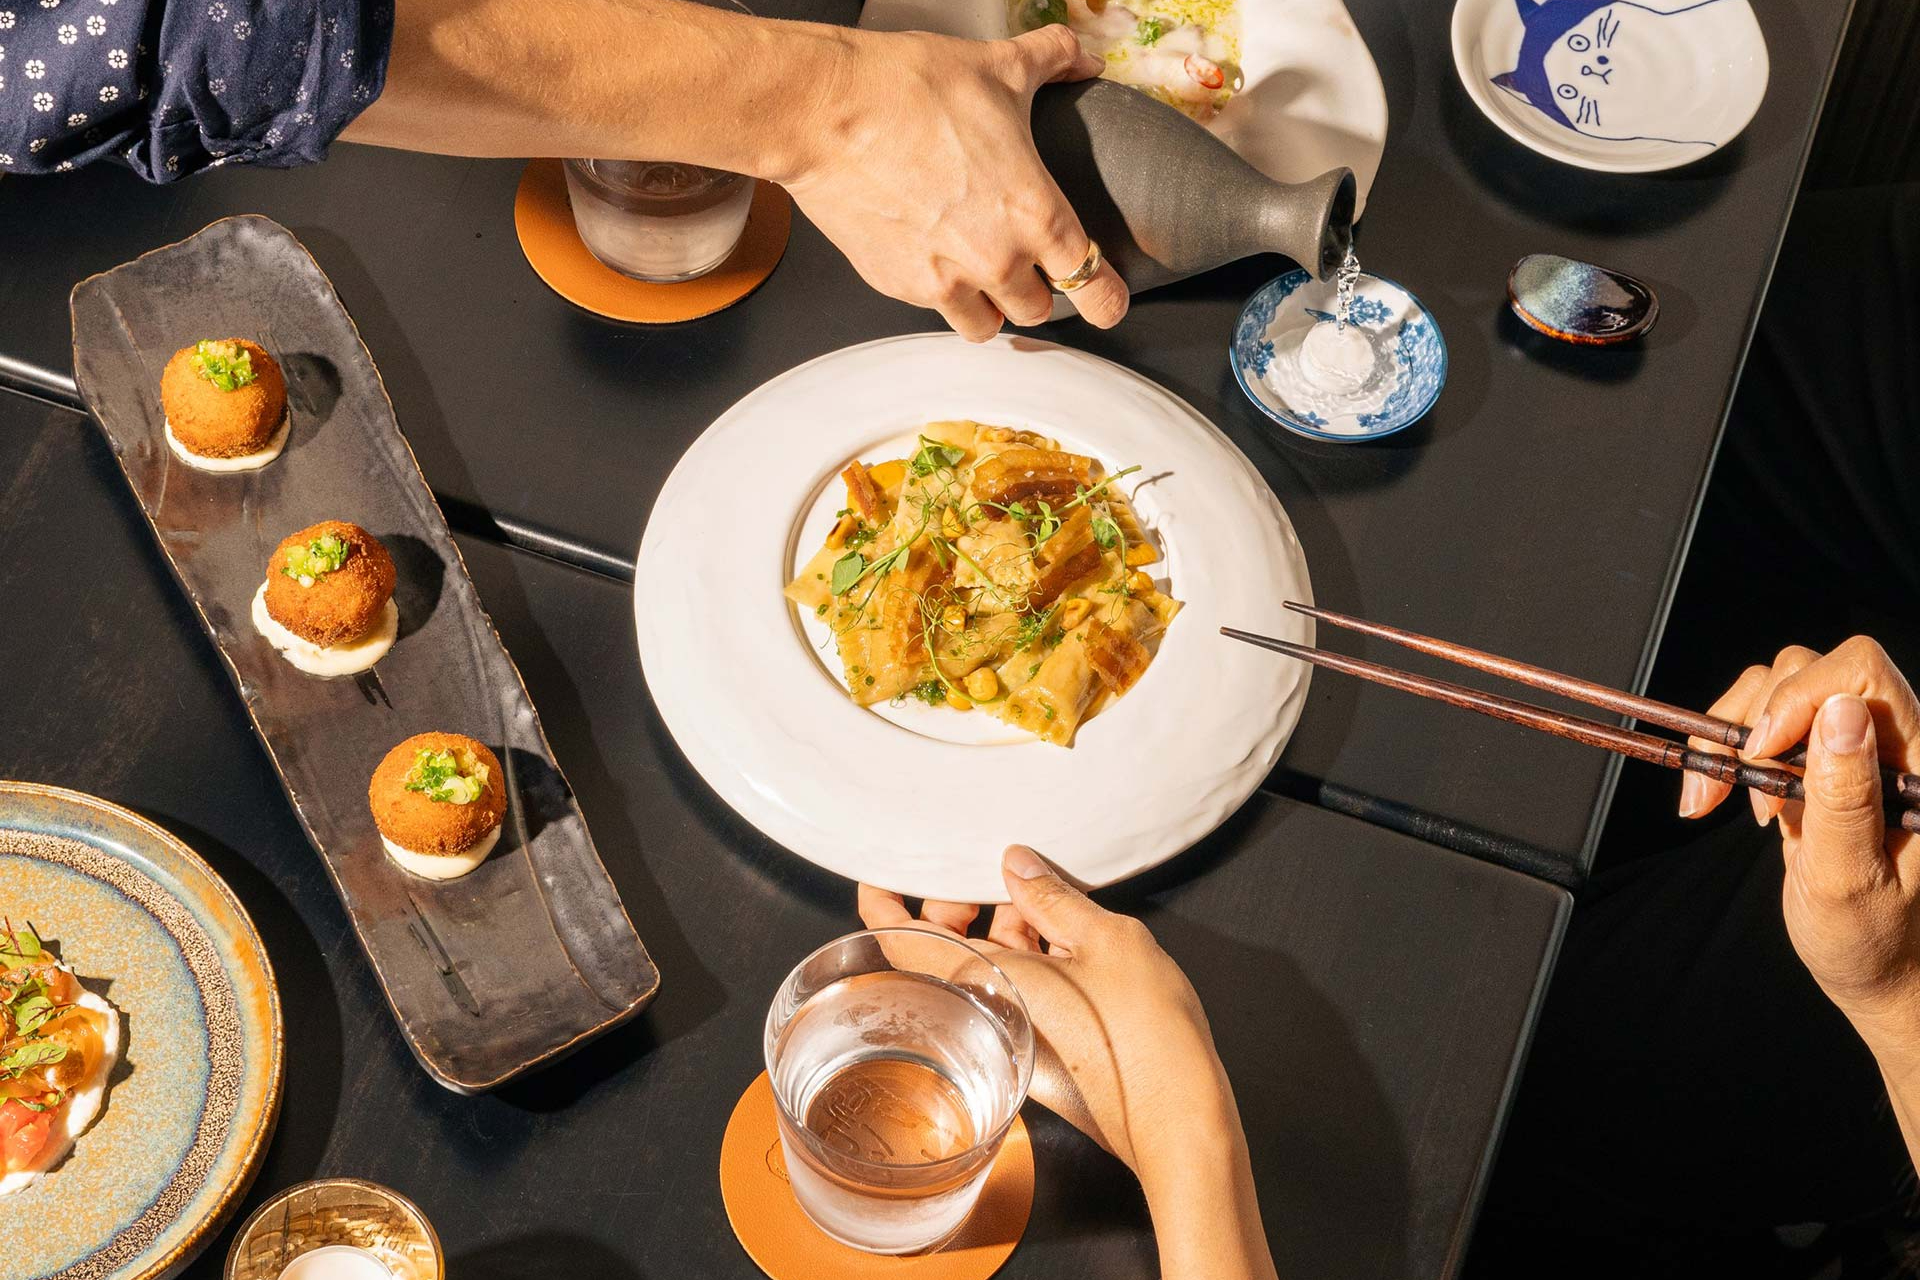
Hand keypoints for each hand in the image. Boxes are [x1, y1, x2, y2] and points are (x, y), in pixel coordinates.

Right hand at [785, 25, 1129, 340]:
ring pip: (987, 325)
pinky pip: (936, 308)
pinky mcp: (900, 285)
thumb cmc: (907, 90)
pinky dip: (942, 291)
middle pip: (1040, 310)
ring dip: (992, 305)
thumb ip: (1053, 60)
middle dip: (1039, 291)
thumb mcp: (997, 67)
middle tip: (1029, 264)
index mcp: (1034, 212)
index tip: (1108, 300)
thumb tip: (1082, 56)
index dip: (1107, 298)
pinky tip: (932, 251)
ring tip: (981, 272)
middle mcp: (995, 259)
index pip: (1092, 284)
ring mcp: (944, 280)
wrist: (824, 113)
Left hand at [859, 846, 1275, 1279]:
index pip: (903, 940)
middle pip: (940, 950)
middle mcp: (986, 1012)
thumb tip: (1017, 865)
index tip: (879, 874)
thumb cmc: (1143, 1038)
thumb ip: (1052, 897)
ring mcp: (1013, 1033)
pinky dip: (1025, 954)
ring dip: (997, 926)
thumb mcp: (1104, 938)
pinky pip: (1013, 988)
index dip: (883, 903)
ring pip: (982, 966)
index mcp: (982, 982)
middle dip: (951, 906)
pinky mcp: (1039, 1048)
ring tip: (1034, 891)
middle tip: (981, 874)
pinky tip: (1060, 931)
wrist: (1177, 1117)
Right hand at [1680, 637, 1919, 1054]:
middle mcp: (1890, 743)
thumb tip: (1840, 712)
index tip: (1762, 755)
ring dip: (1732, 737)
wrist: (1876, 970)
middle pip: (1810, 671)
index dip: (1800, 698)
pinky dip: (1726, 751)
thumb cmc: (1874, 940)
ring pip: (1777, 688)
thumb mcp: (1852, 879)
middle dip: (1754, 722)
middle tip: (1730, 789)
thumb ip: (1847, 796)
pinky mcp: (1817, 763)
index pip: (1862, 674)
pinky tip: (1725, 796)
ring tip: (1719, 799)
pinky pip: (1761, 723)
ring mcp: (1850, 750)